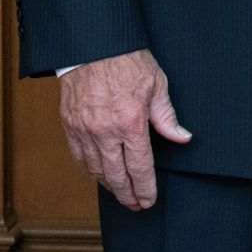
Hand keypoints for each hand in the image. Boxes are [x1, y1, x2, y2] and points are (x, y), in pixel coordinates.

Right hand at [58, 48, 190, 211]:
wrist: (93, 45)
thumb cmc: (128, 61)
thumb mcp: (157, 85)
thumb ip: (167, 117)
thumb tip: (183, 138)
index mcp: (130, 123)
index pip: (139, 167)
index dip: (145, 187)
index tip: (149, 200)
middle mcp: (104, 131)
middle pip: (116, 175)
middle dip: (128, 195)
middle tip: (136, 206)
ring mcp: (84, 129)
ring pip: (95, 169)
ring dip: (109, 185)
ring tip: (121, 193)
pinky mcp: (69, 124)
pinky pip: (78, 156)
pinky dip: (89, 169)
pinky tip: (99, 174)